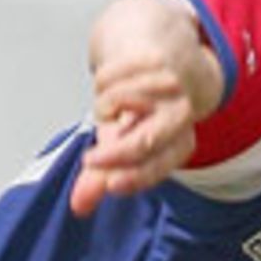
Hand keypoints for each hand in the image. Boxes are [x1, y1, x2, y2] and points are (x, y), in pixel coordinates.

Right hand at [70, 0, 223, 218]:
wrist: (162, 55)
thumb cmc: (142, 112)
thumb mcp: (123, 148)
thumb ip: (101, 178)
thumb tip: (79, 205)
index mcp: (180, 143)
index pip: (156, 166)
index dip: (135, 177)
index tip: (111, 185)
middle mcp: (181, 115)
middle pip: (145, 142)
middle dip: (116, 154)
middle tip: (90, 161)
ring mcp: (169, 85)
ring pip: (118, 102)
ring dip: (103, 106)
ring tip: (109, 106)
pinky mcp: (154, 59)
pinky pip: (111, 76)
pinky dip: (103, 81)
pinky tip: (113, 80)